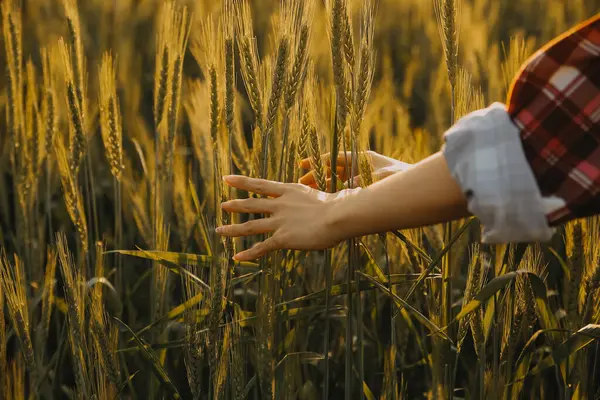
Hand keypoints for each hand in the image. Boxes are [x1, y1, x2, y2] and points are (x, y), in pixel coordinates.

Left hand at [216, 175, 359, 260]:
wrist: (339, 215)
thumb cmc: (340, 206)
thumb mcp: (322, 196)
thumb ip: (313, 200)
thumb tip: (319, 204)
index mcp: (289, 190)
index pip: (260, 184)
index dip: (242, 182)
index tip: (227, 178)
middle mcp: (281, 204)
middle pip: (252, 204)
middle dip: (236, 205)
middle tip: (223, 205)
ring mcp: (280, 221)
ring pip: (251, 226)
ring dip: (233, 229)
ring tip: (219, 231)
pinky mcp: (283, 238)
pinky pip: (262, 247)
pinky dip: (249, 253)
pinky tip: (237, 258)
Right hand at [298, 150, 411, 188]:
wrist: (419, 187)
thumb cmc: (402, 178)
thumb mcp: (383, 178)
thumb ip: (365, 180)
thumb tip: (348, 186)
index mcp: (362, 158)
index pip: (334, 158)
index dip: (317, 162)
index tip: (301, 166)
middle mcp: (360, 167)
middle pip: (332, 170)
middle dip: (316, 176)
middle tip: (300, 185)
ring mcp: (362, 178)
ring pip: (336, 182)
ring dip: (323, 187)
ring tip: (308, 195)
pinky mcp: (365, 190)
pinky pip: (345, 191)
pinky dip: (334, 195)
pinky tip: (324, 202)